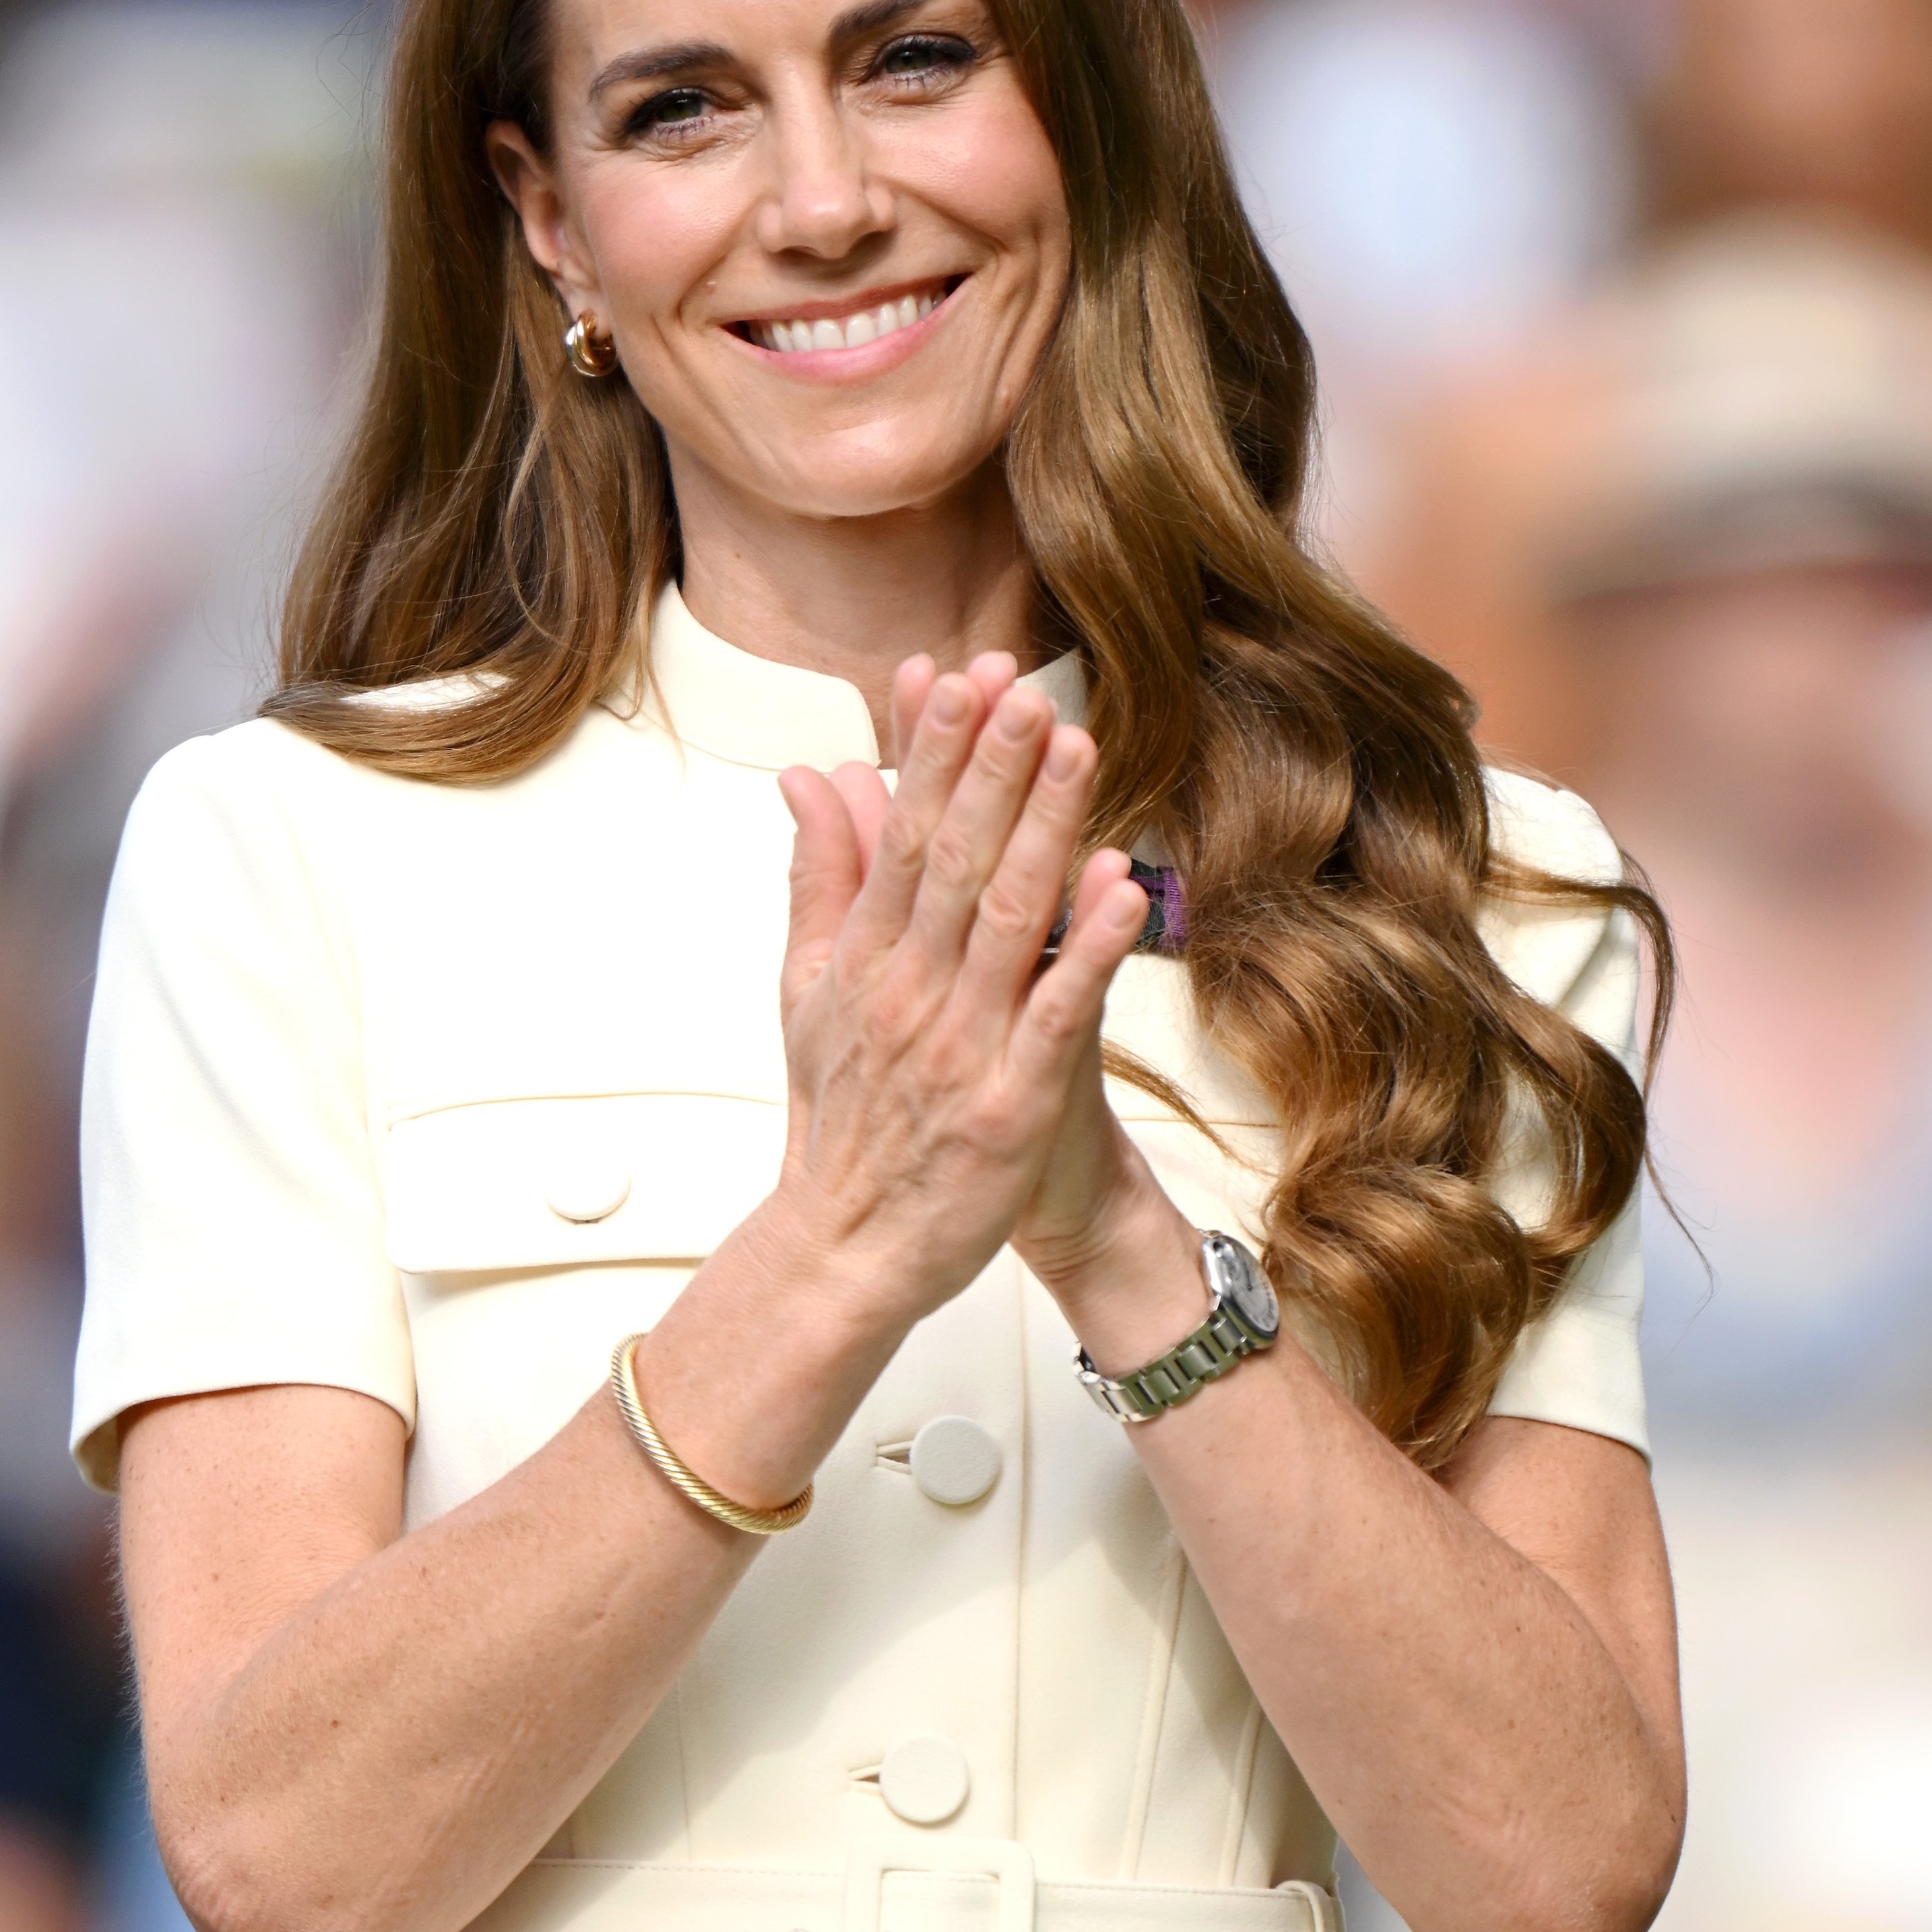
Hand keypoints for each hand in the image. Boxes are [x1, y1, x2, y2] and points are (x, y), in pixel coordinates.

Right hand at [771, 652, 1146, 1341]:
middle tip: (1025, 686)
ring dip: (1044, 829)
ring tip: (1077, 750)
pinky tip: (1122, 888)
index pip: (900, 835)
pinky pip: (1056, 1013)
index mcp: (864, 961)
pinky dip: (1088, 948)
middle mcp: (908, 993)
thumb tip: (811, 776)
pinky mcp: (1009, 1103)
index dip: (933, 754)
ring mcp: (960, 1047)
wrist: (847, 1253)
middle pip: (952, 860)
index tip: (961, 678)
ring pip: (1006, 918)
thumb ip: (819, 879)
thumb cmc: (843, 1124)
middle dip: (990, 768)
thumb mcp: (808, 992)